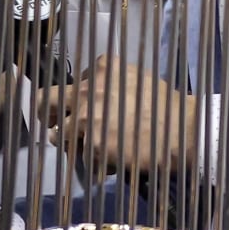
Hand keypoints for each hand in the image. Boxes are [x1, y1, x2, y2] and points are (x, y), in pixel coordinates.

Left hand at [37, 55, 199, 177]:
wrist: (184, 131)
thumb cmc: (166, 105)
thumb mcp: (137, 80)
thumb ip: (110, 84)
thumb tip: (93, 98)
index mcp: (101, 68)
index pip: (71, 82)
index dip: (76, 98)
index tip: (82, 109)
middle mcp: (88, 90)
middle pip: (44, 100)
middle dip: (49, 114)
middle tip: (58, 125)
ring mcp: (87, 118)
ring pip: (59, 134)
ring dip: (71, 142)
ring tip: (92, 149)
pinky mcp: (92, 145)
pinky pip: (80, 156)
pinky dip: (91, 161)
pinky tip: (110, 160)